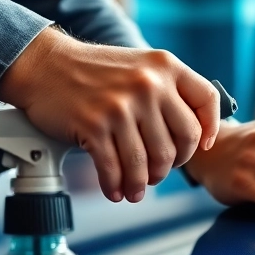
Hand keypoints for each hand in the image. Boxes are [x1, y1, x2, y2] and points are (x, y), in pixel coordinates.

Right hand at [0, 27, 220, 202]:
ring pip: (148, 162)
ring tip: (135, 189)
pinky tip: (114, 190)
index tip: (203, 146)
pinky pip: (114, 168)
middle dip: (171, 166)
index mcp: (165, 67)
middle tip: (158, 173)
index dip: (210, 129)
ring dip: (142, 183)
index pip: (207, 100)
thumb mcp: (140, 66)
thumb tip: (195, 133)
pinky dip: (116, 185)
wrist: (45, 65)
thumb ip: (167, 90)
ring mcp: (121, 106)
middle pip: (181, 142)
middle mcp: (148, 84)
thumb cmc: (93, 71)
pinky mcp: (94, 125)